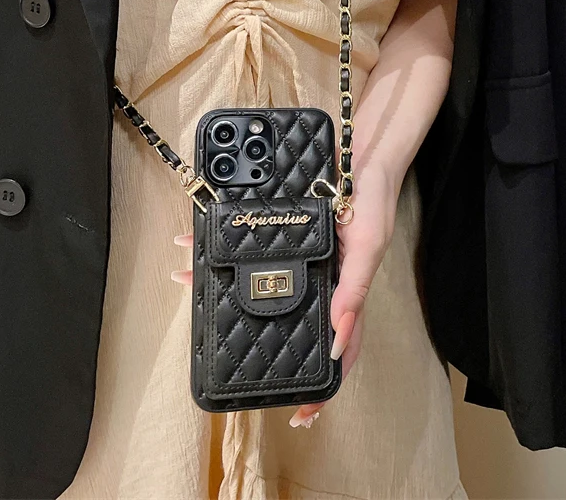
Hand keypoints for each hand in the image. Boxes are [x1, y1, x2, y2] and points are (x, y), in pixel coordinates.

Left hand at [171, 162, 399, 428]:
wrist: (363, 151)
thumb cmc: (374, 203)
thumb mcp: (368, 249)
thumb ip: (354, 291)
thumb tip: (336, 340)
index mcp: (345, 292)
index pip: (335, 349)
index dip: (321, 385)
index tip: (301, 415)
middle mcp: (321, 279)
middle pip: (287, 318)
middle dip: (253, 334)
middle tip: (220, 349)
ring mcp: (301, 258)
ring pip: (260, 281)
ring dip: (224, 284)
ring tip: (191, 283)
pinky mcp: (285, 233)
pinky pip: (250, 246)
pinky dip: (224, 246)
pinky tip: (196, 241)